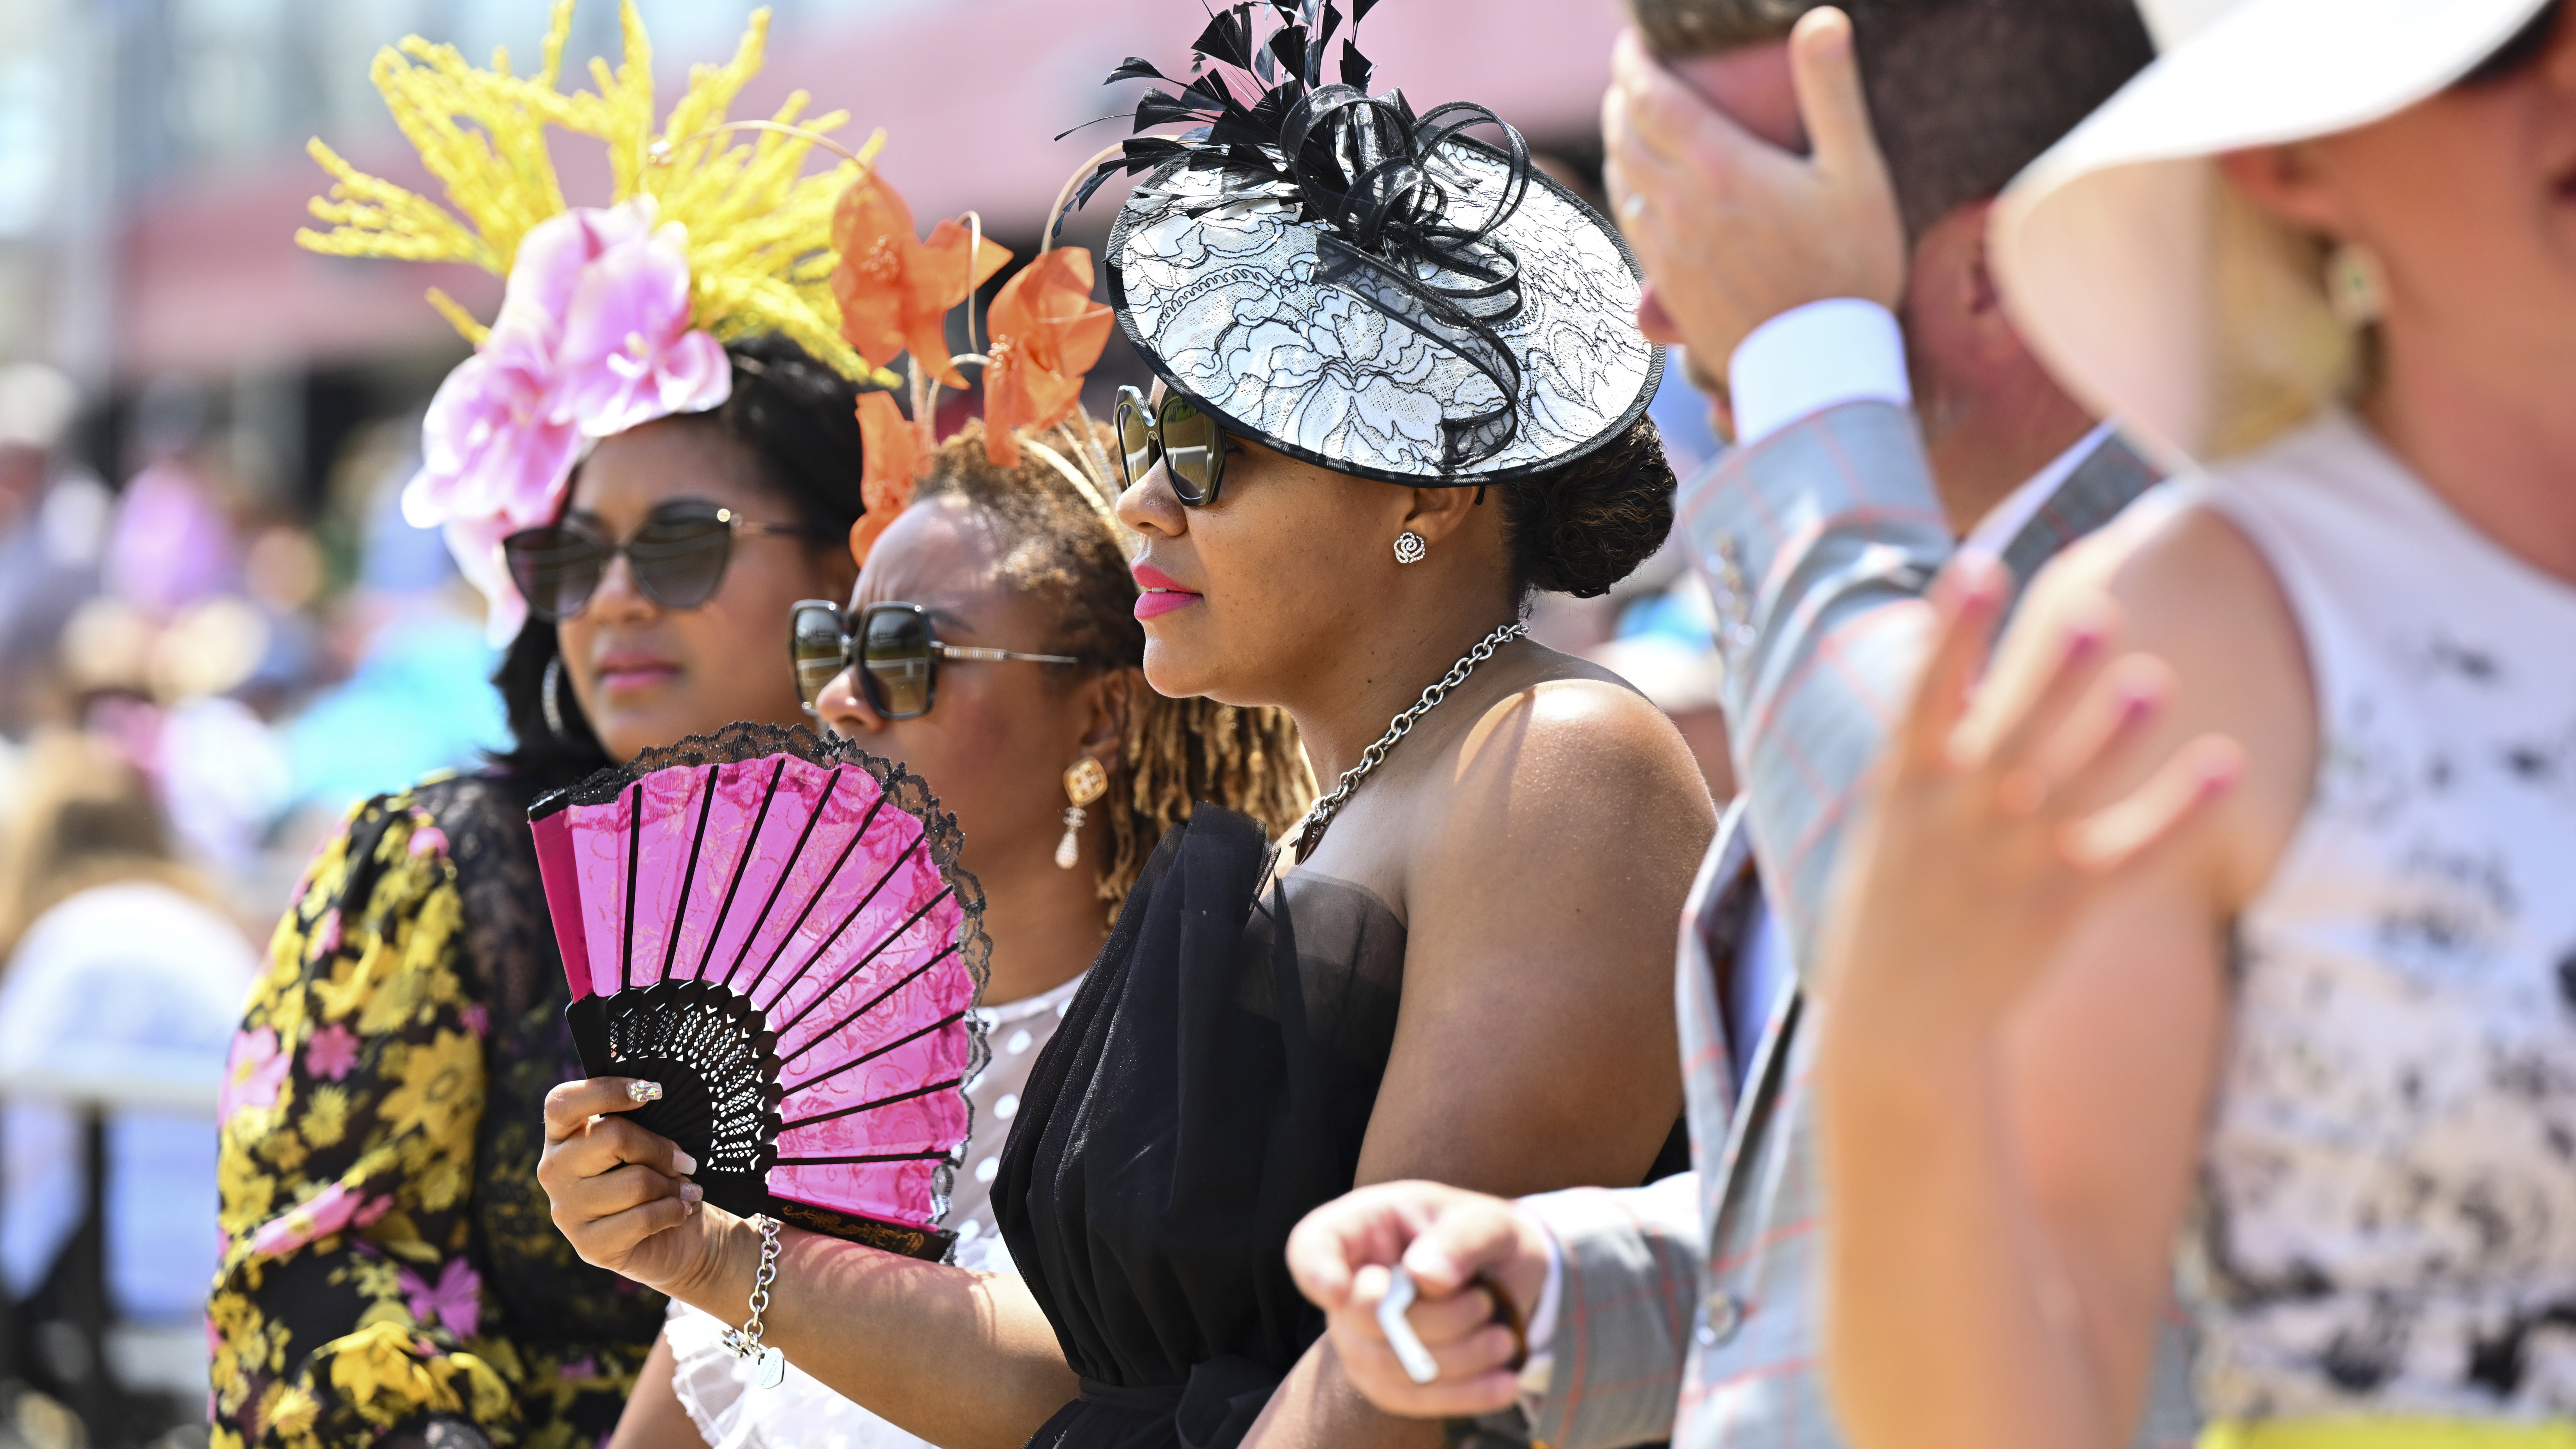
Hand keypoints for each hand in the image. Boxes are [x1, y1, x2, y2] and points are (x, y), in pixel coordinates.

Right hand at [539, 1077, 716, 1292]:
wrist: (675, 1239)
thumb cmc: (658, 1177)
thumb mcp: (648, 1141)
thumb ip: (642, 1119)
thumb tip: (655, 1093)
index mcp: (562, 1136)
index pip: (563, 1102)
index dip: (607, 1090)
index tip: (654, 1091)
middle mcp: (554, 1171)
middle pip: (612, 1136)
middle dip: (660, 1148)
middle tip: (684, 1162)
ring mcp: (566, 1211)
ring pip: (635, 1181)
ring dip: (672, 1185)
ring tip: (685, 1190)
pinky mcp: (588, 1246)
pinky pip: (642, 1218)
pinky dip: (672, 1211)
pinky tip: (680, 1211)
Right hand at [1285, 1181, 1550, 1418]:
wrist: (1507, 1276)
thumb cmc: (1484, 1237)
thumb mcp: (1487, 1221)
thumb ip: (1459, 1240)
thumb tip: (1425, 1277)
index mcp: (1363, 1226)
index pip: (1312, 1245)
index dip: (1315, 1270)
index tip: (1342, 1290)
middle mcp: (1350, 1282)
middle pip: (1361, 1318)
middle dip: (1434, 1320)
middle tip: (1485, 1303)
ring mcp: (1359, 1336)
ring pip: (1389, 1366)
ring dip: (1457, 1359)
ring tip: (1504, 1340)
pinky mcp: (1384, 1379)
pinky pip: (1409, 1399)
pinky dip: (1462, 1395)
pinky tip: (1503, 1383)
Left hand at [1602, 8, 1905, 364]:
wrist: (1819, 366)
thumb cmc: (1849, 269)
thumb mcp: (1856, 173)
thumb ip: (1831, 93)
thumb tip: (1822, 20)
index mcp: (1720, 167)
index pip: (1651, 98)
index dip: (1632, 64)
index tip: (1631, 45)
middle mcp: (1680, 204)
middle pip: (1624, 135)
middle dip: (1620, 98)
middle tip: (1628, 80)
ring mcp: (1666, 249)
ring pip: (1620, 180)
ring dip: (1618, 145)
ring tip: (1628, 126)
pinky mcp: (1665, 287)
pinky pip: (1629, 227)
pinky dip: (1626, 194)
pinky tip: (1640, 192)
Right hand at [1820, 555, 2243, 1032]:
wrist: (1897, 1031)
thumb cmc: (1895, 909)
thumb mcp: (1890, 824)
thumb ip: (1929, 753)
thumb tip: (1963, 662)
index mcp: (1903, 793)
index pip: (1925, 696)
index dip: (1953, 633)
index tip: (1979, 568)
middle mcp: (1956, 823)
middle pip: (2011, 735)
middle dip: (2050, 679)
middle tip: (2096, 616)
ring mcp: (2008, 868)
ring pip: (2071, 790)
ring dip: (2110, 738)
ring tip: (2150, 684)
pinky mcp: (2061, 911)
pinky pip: (2132, 854)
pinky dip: (2180, 812)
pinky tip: (2227, 763)